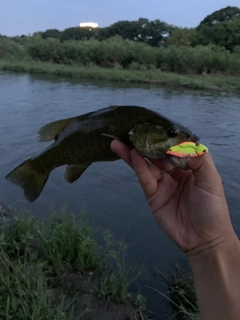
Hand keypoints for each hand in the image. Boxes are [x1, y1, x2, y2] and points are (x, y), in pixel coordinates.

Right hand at [111, 140, 234, 254]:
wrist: (204, 239)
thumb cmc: (212, 208)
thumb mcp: (210, 180)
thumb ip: (198, 158)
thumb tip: (181, 142)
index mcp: (189, 166)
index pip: (173, 147)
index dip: (162, 137)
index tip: (151, 125)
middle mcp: (174, 172)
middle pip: (156, 154)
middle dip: (144, 143)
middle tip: (129, 130)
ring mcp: (162, 184)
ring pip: (146, 165)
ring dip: (133, 153)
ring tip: (119, 141)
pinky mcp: (152, 196)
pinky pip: (145, 178)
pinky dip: (138, 167)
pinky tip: (132, 156)